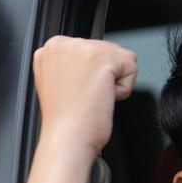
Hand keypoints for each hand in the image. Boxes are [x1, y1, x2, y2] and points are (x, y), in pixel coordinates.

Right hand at [32, 36, 136, 155]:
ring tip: (91, 97)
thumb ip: (72, 64)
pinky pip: (131, 66)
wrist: (67, 138)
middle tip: (83, 96)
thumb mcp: (60, 81)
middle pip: (105, 50)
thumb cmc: (65, 120)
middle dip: (101, 76)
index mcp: (50, 49)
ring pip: (119, 56)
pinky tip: (102, 97)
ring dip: (112, 81)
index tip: (76, 91)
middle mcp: (62, 43)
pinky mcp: (101, 56)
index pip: (89, 50)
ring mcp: (81, 47)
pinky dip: (123, 88)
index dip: (90, 75)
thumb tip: (92, 62)